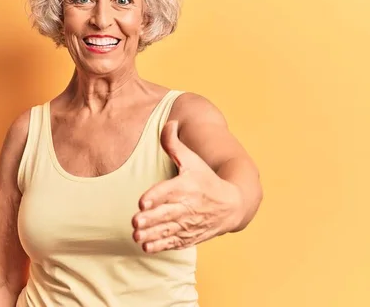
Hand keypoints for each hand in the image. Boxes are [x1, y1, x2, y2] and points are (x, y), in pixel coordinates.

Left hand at [132, 120, 243, 252]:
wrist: (233, 204)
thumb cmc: (207, 179)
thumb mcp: (192, 159)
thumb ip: (174, 143)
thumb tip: (168, 122)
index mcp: (187, 186)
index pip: (170, 190)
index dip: (156, 196)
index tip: (142, 201)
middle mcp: (188, 205)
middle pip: (168, 213)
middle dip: (152, 218)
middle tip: (136, 221)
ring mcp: (189, 223)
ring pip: (169, 230)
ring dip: (152, 234)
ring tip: (137, 236)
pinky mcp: (190, 236)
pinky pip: (175, 242)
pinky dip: (161, 246)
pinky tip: (146, 247)